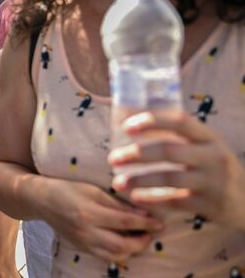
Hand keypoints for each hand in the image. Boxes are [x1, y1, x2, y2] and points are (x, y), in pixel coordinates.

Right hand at [40, 178, 163, 261]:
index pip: (125, 221)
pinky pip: (106, 257)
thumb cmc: (69, 189)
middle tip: (152, 232)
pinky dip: (120, 253)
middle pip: (123, 245)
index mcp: (89, 213)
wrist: (43, 200)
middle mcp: (86, 231)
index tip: (160, 222)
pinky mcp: (81, 248)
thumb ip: (118, 204)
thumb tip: (144, 213)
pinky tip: (126, 243)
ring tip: (141, 238)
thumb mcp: (94, 190)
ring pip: (116, 255)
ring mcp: (83, 243)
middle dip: (143, 241)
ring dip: (133, 250)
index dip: (146, 223)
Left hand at [108, 111, 244, 230]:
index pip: (180, 120)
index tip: (126, 126)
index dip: (152, 121)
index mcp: (208, 137)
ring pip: (170, 178)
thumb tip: (129, 122)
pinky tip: (135, 198)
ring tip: (116, 183)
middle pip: (168, 151)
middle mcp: (213, 156)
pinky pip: (175, 201)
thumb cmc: (212, 167)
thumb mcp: (203, 146)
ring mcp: (213, 181)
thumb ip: (176, 136)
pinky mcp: (209, 204)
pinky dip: (153, 199)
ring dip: (139, 179)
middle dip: (136, 154)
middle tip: (112, 158)